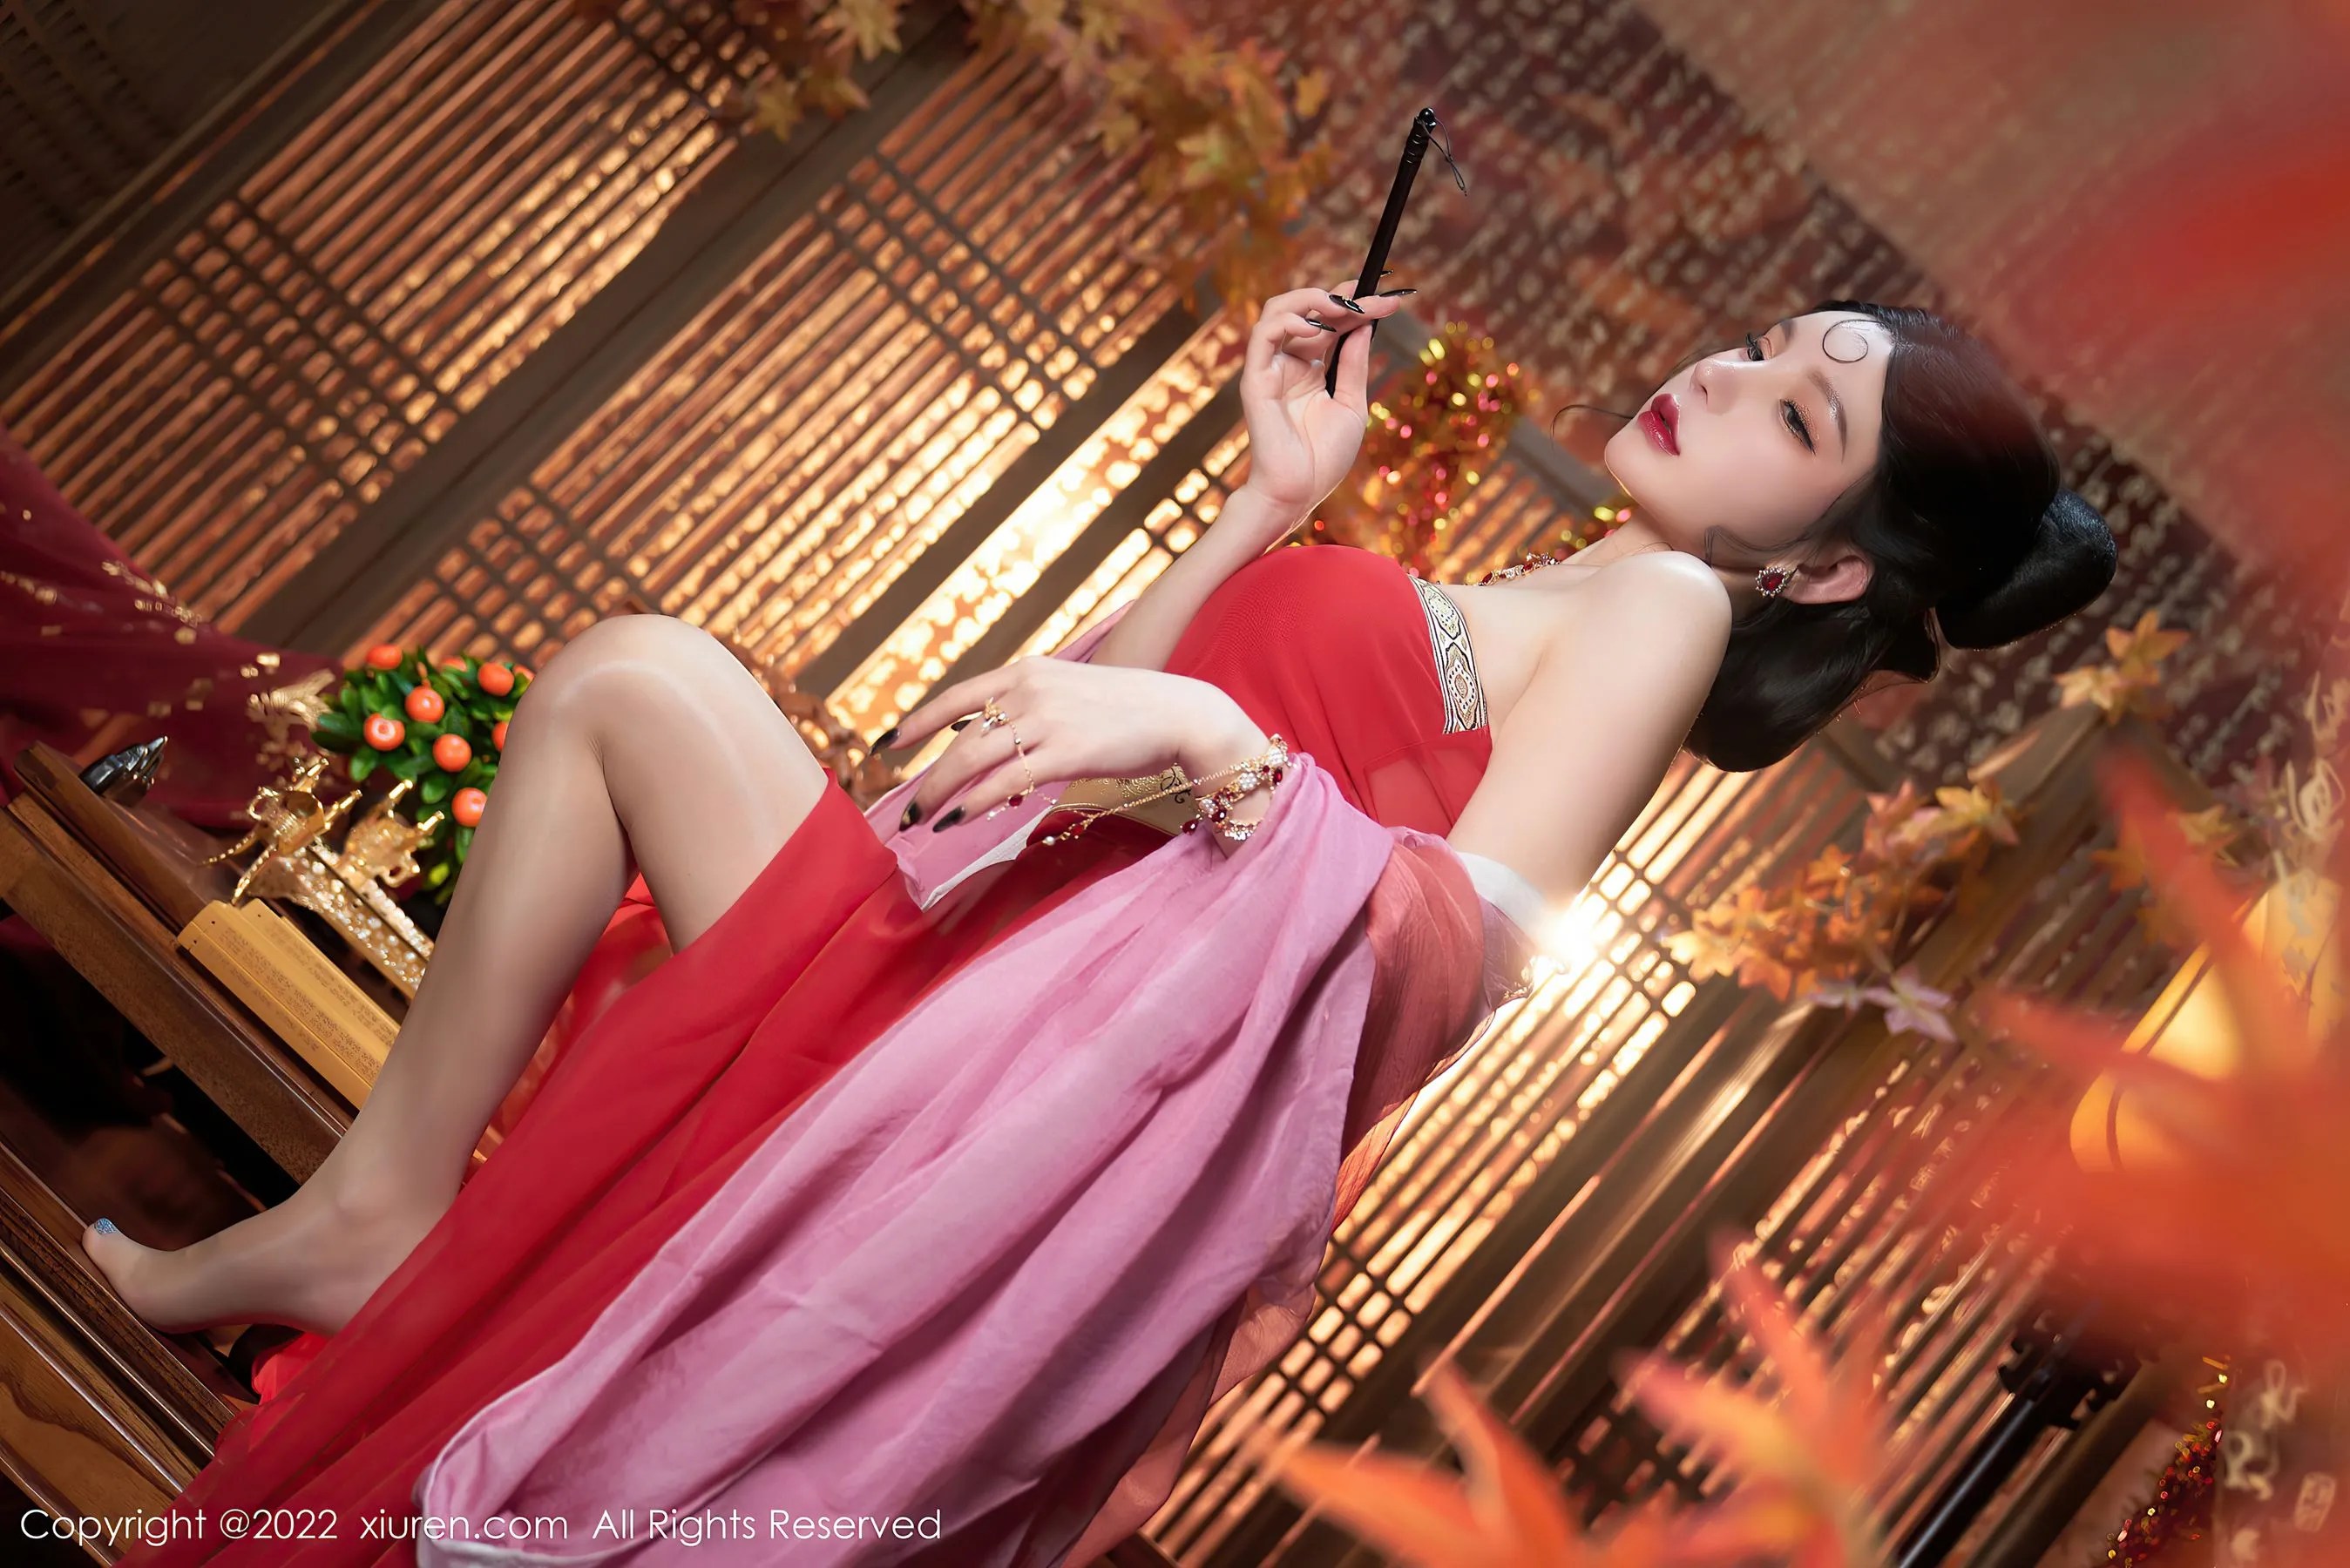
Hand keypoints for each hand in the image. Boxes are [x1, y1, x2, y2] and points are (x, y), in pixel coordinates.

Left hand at [880, 657, 1268, 831]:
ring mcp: (1047, 719)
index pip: (958, 696)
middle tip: (905, 811)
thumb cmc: (1128, 710)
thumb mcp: (1070, 692)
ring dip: (942, 795)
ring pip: (974, 760)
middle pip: (960, 738)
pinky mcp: (1066, 751)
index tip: (888, 744)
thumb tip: (985, 738)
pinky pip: (1005, 780)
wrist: (1180, 713)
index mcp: (1028, 671)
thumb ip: (1029, 707)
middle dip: (927, 778)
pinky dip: (976, 802)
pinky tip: (959, 819)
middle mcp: (1030, 689)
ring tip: (924, 822)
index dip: (918, 722)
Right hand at [1232, 281, 1407, 525]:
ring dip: (1311, 300)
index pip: (1332, 324)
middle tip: (1370, 297)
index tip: (1390, 298)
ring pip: (1279, 311)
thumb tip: (1364, 325)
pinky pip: (1264, 336)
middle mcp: (1289, 363)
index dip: (1357, 306)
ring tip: (1343, 306)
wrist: (1300, 492)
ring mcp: (1271, 368)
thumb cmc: (1323, 458)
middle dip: (1341, 297)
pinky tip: (1316, 328)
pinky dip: (1288, 323)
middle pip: (1309, 310)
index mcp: (1311, 369)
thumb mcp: (1351, 404)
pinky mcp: (1256, 379)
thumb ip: (1353, 365)